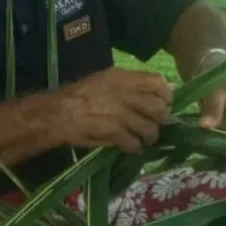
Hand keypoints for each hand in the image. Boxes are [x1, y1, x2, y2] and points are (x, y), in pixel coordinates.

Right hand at [57, 67, 172, 152]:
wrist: (59, 113)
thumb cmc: (81, 94)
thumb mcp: (106, 79)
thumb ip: (130, 84)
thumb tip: (152, 94)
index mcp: (125, 78)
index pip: (159, 83)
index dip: (166, 96)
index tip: (163, 104)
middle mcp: (127, 94)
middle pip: (160, 110)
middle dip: (160, 121)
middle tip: (153, 124)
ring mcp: (122, 115)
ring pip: (150, 130)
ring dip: (148, 137)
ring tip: (141, 138)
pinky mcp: (115, 133)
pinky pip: (135, 144)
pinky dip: (133, 147)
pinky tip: (127, 145)